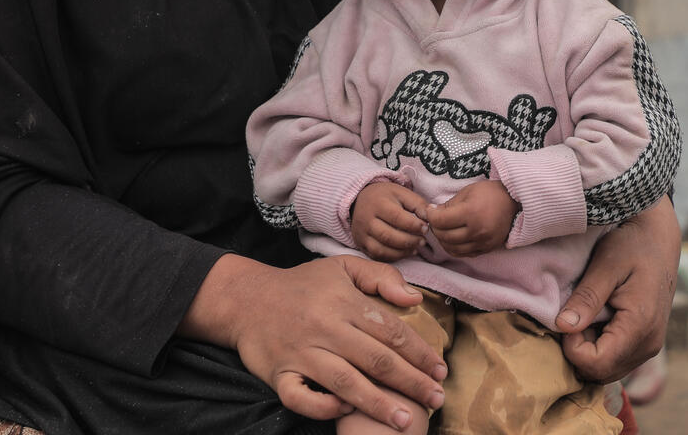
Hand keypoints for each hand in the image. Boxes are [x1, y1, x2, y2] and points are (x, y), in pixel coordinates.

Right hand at [181, 254, 446, 430]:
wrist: (247, 299)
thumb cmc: (302, 285)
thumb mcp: (342, 267)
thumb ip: (380, 277)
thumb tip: (415, 299)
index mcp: (343, 302)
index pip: (390, 330)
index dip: (419, 352)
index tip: (440, 370)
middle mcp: (325, 328)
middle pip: (375, 359)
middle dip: (410, 381)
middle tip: (436, 398)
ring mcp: (300, 354)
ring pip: (345, 382)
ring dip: (378, 403)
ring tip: (405, 420)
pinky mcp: (278, 375)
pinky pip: (301, 397)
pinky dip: (323, 406)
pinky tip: (344, 411)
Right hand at [351, 181, 428, 260]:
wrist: (360, 200)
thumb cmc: (385, 197)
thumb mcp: (401, 193)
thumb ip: (417, 203)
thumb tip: (430, 216)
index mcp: (378, 203)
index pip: (397, 218)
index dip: (414, 225)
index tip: (426, 228)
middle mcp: (367, 220)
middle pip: (388, 236)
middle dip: (410, 241)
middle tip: (423, 241)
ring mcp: (362, 234)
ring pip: (382, 249)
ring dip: (402, 252)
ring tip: (416, 248)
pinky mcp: (361, 244)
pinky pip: (377, 256)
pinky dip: (393, 257)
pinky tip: (404, 252)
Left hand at [424, 180, 517, 256]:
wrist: (514, 203)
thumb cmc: (490, 193)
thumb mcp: (467, 192)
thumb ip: (449, 204)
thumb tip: (432, 213)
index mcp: (471, 213)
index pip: (440, 220)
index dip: (430, 215)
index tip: (429, 211)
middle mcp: (477, 230)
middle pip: (444, 236)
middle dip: (435, 228)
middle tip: (435, 220)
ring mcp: (482, 242)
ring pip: (452, 248)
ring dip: (442, 240)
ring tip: (442, 230)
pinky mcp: (486, 249)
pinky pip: (464, 254)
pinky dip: (454, 248)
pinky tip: (452, 239)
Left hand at [555, 195, 677, 382]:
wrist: (659, 239)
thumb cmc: (632, 246)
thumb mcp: (606, 265)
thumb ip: (587, 298)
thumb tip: (563, 327)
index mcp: (640, 326)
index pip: (597, 363)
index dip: (572, 348)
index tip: (565, 320)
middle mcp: (649, 344)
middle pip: (601, 373)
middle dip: (577, 352)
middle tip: (571, 317)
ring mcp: (649, 346)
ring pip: (608, 371)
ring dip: (587, 351)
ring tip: (583, 316)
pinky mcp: (646, 343)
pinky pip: (616, 361)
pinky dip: (599, 348)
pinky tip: (593, 321)